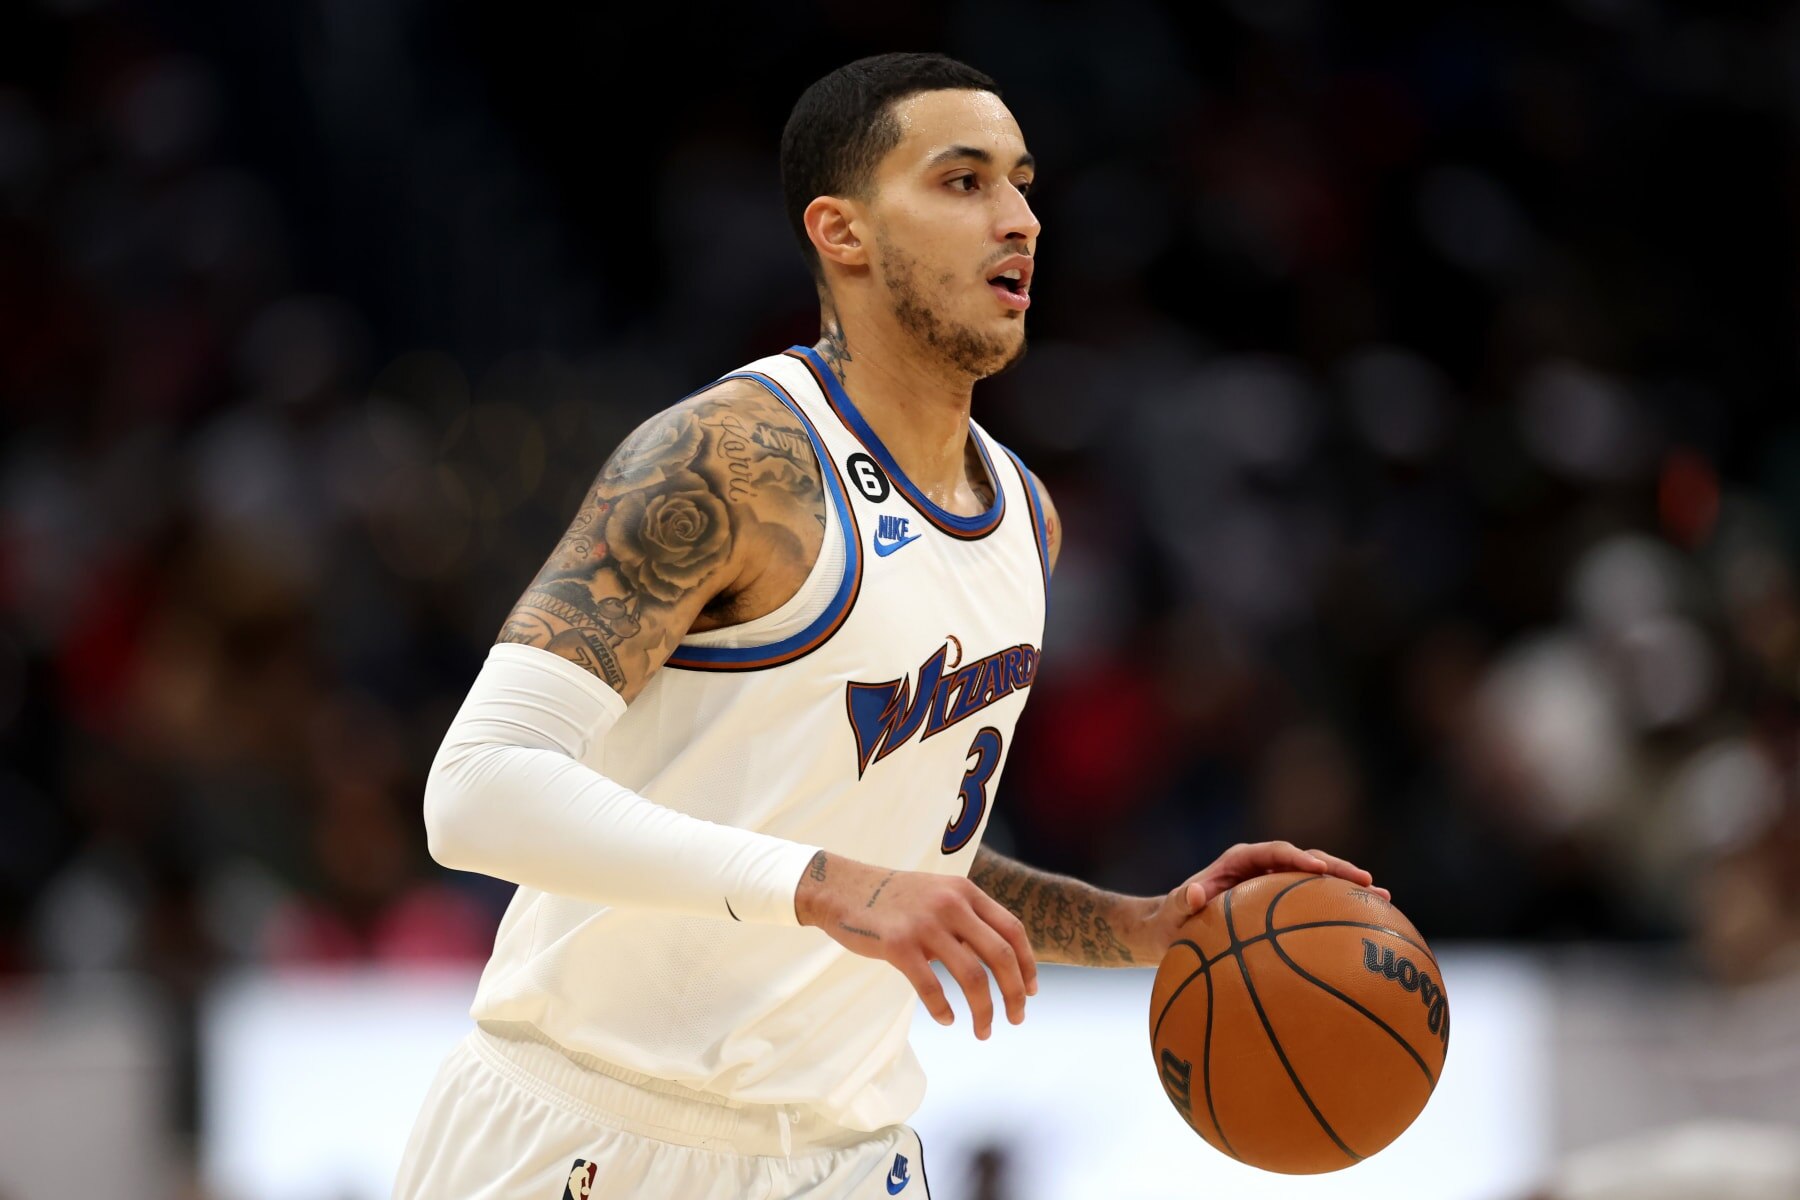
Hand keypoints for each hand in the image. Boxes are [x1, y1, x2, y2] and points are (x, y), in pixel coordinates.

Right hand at [795, 852, 1037, 1039]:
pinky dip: (943, 1009)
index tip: (1030, 992)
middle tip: (1016, 1019)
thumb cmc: (894, 898)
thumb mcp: (939, 893)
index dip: (1027, 965)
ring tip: (984, 1030)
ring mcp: (925, 925)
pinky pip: (931, 987)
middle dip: (1014, 994)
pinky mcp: (898, 945)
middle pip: (1000, 957)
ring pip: (972, 977)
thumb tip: (998, 961)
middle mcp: (951, 905)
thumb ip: (967, 919)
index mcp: (965, 891)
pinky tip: (947, 1019)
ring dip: (984, 1011)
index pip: (1012, 930)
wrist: (843, 888)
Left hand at [1133, 842, 1388, 961]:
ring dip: (1348, 890)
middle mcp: (1262, 868)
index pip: (1273, 852)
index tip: (1318, 868)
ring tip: (1384, 901)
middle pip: (1306, 862)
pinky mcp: (1283, 906)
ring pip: (1318, 883)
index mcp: (1239, 862)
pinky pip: (1315, 906)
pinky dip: (1339, 913)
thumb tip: (1193, 895)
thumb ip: (1180, 903)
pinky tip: (1369, 930)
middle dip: (1338, 869)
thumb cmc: (1171, 920)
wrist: (1173, 929)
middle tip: (1368, 882)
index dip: (1297, 857)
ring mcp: (1276, 886)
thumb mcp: (1171, 913)